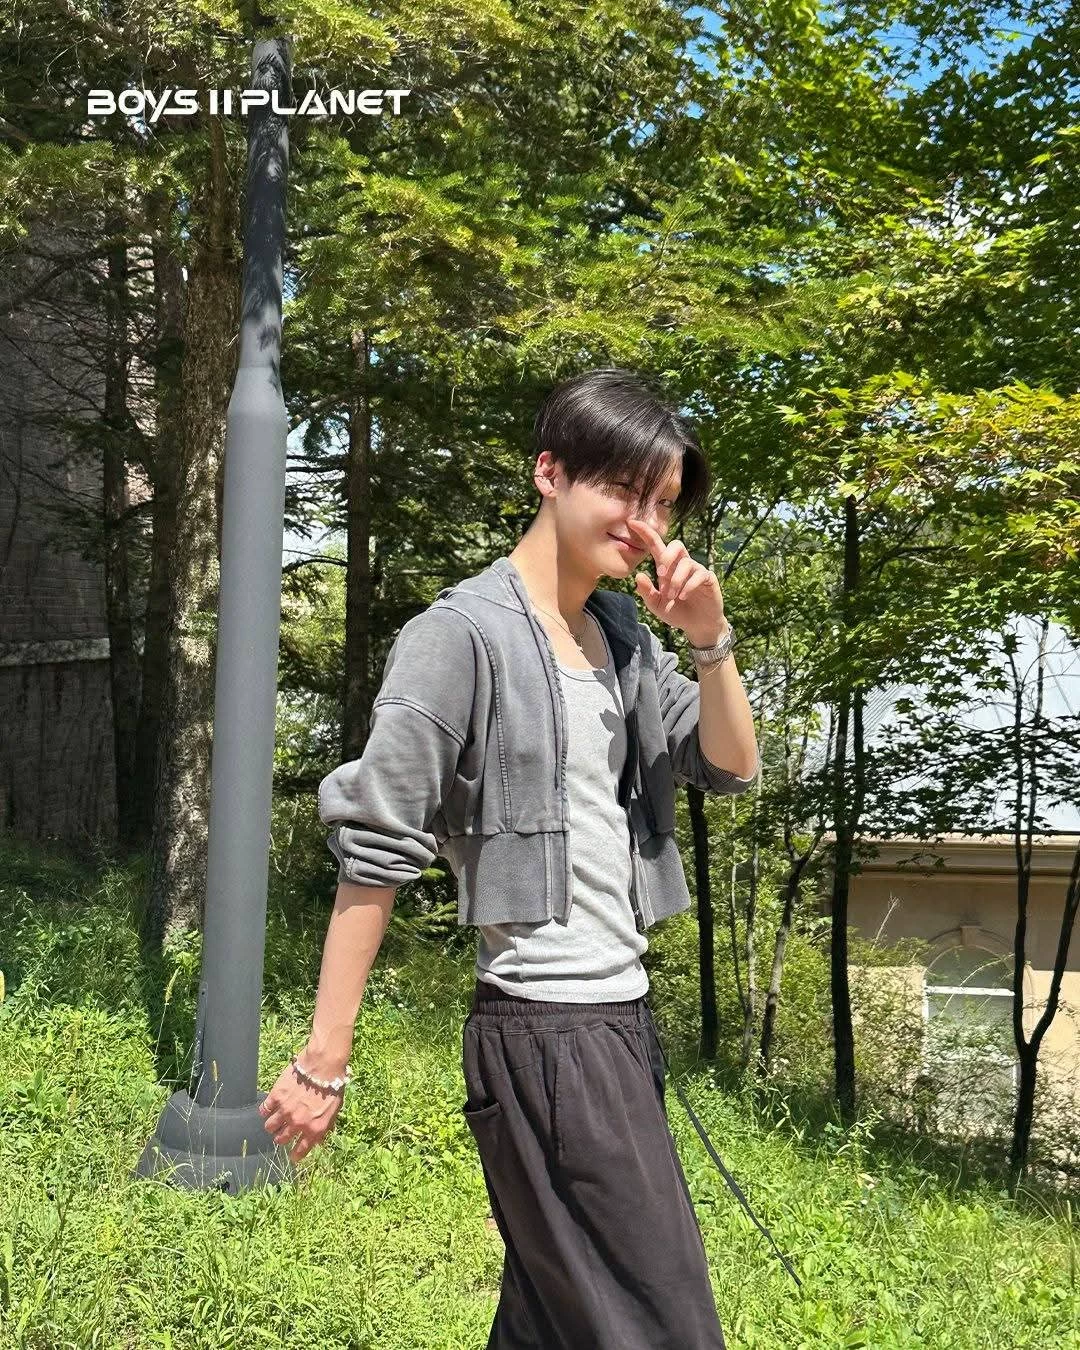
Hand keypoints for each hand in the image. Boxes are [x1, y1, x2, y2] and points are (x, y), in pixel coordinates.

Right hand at [258, 1055, 345, 1163]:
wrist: (323, 1065)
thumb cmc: (333, 1086)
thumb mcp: (335, 1110)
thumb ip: (325, 1127)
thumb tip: (320, 1141)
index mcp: (314, 1129)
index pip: (300, 1150)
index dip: (295, 1155)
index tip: (292, 1157)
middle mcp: (298, 1123)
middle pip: (282, 1139)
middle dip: (281, 1138)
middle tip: (281, 1134)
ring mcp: (285, 1111)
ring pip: (270, 1127)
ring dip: (272, 1126)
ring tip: (274, 1121)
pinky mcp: (276, 1097)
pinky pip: (264, 1110)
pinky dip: (265, 1110)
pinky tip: (268, 1108)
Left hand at [624, 517, 726, 646]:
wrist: (697, 626)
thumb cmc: (676, 611)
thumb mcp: (656, 605)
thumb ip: (647, 592)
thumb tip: (638, 575)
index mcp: (667, 567)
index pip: (657, 546)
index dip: (646, 533)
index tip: (632, 522)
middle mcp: (682, 564)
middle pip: (677, 544)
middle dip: (667, 556)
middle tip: (661, 574)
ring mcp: (696, 569)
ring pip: (686, 563)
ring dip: (676, 580)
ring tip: (672, 596)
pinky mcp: (708, 578)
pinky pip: (699, 574)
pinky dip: (688, 585)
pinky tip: (683, 596)